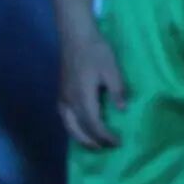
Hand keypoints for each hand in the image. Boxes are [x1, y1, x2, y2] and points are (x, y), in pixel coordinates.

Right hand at [53, 23, 127, 148]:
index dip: (105, 136)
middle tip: (107, 148)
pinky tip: (81, 128)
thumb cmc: (96, 50)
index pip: (93, 125)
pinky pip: (65, 118)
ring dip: (81, 138)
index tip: (118, 142)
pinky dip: (73, 129)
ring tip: (94, 144)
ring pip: (69, 127)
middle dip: (93, 142)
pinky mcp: (61, 93)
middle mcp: (69, 102)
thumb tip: (122, 110)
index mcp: (82, 97)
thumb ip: (117, 90)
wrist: (75, 35)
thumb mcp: (112, 68)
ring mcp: (62, 98)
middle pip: (79, 130)